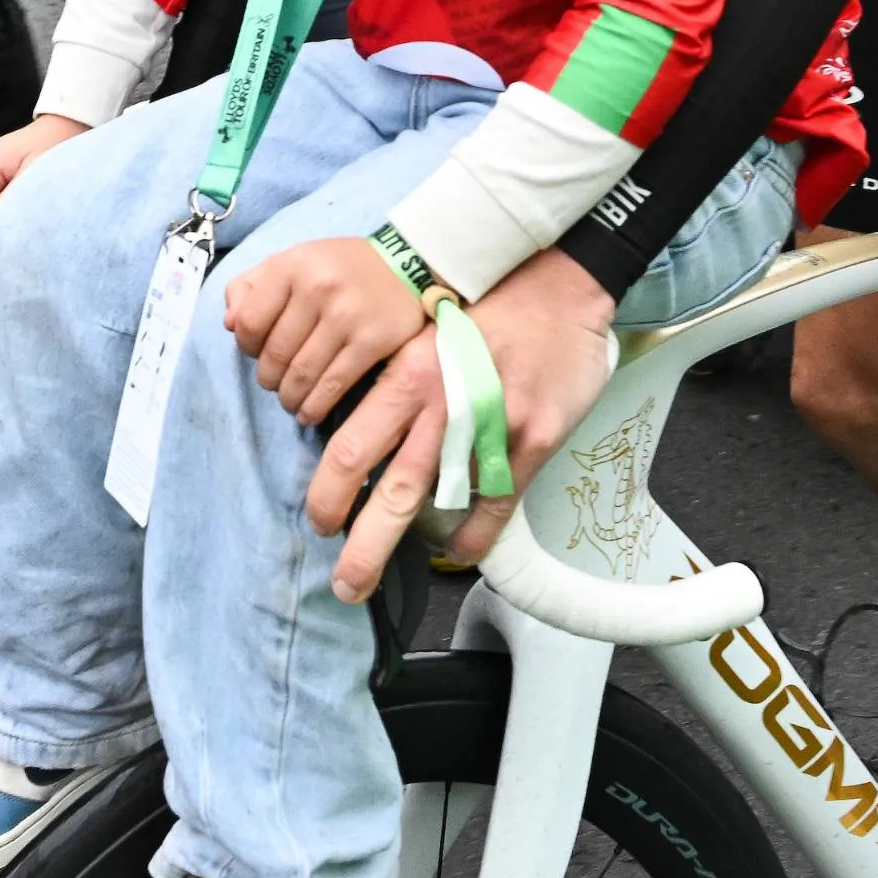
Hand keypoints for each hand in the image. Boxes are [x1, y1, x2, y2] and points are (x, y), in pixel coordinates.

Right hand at [0, 113, 88, 234]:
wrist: (60, 129)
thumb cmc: (53, 148)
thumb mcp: (37, 176)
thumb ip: (11, 202)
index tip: (27, 216)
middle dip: (4, 222)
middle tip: (34, 206)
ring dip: (9, 216)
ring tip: (32, 198)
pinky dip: (9, 210)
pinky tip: (26, 198)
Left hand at [225, 239, 427, 424]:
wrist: (407, 264)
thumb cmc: (340, 268)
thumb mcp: (293, 261)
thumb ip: (252, 286)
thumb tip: (228, 323)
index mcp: (292, 265)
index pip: (249, 322)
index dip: (246, 346)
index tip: (257, 354)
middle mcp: (318, 287)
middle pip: (275, 353)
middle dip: (268, 378)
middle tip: (275, 384)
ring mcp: (347, 315)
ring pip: (301, 374)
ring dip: (289, 398)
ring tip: (291, 401)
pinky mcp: (372, 340)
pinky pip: (333, 385)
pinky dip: (316, 407)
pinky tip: (311, 411)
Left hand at [299, 248, 619, 601]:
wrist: (557, 291)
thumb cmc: (484, 315)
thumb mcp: (423, 338)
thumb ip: (394, 387)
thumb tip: (359, 440)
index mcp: (408, 377)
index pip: (349, 446)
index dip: (328, 495)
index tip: (319, 524)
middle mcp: (443, 406)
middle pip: (388, 490)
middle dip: (359, 548)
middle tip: (344, 585)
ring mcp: (491, 426)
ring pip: (438, 503)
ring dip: (401, 548)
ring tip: (378, 580)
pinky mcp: (533, 440)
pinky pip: (497, 503)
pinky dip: (475, 536)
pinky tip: (460, 553)